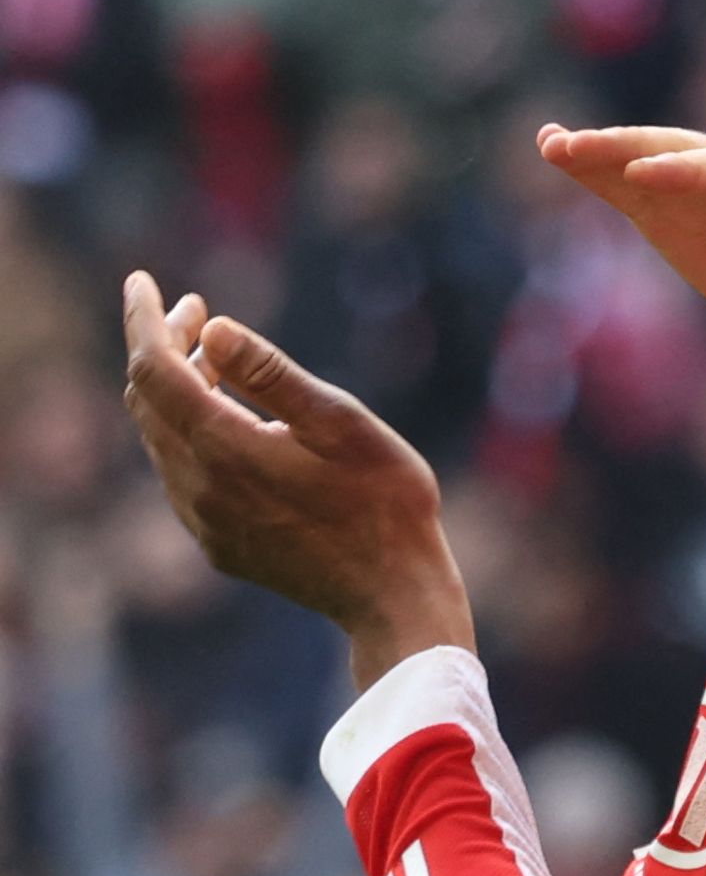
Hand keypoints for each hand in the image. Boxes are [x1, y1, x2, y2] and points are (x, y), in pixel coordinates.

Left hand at [120, 273, 472, 689]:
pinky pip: (180, 473)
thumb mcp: (342, 423)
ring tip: (216, 359)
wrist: (393, 594)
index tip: (140, 281)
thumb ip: (273, 375)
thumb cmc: (385, 501)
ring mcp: (203, 520)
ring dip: (176, 390)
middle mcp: (198, 486)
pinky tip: (230, 422)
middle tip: (198, 312)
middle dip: (164, 348)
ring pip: (161, 437)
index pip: (154, 369)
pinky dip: (189, 431)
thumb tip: (212, 327)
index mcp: (225, 448)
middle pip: (149, 400)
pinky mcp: (217, 543)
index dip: (143, 321)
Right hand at [537, 125, 705, 349]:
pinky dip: (596, 169)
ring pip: (654, 158)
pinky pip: (632, 181)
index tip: (646, 176)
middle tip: (582, 148)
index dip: (692, 171)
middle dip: (635, 150)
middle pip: (688, 151)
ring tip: (554, 145)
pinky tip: (553, 148)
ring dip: (604, 151)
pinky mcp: (677, 199)